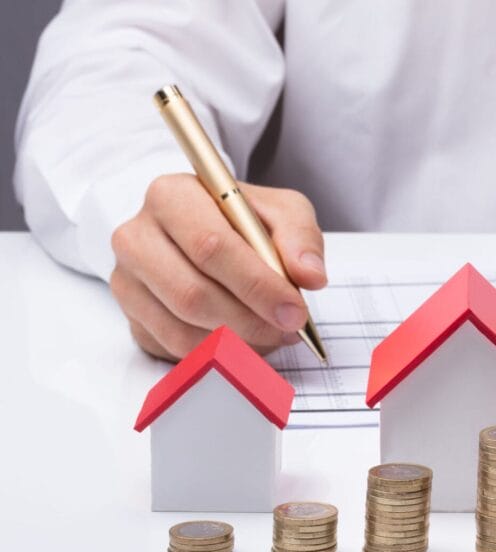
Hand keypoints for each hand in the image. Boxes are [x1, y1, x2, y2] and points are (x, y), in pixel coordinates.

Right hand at [110, 174, 326, 360]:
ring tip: (274, 335)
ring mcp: (127, 279)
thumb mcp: (282, 213)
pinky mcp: (131, 316)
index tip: (295, 310)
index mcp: (172, 196)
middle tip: (288, 329)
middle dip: (250, 320)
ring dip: (237, 341)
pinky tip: (246, 342)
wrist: (206, 235)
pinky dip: (217, 353)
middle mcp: (137, 236)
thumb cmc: (244, 221)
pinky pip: (174, 347)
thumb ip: (300, 238)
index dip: (257, 285)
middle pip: (193, 292)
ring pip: (183, 326)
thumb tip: (310, 275)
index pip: (211, 246)